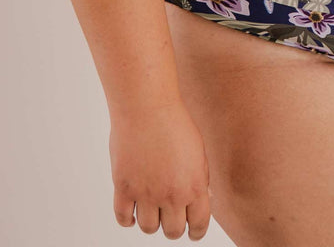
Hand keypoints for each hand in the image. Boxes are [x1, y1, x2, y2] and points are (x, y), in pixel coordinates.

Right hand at [109, 99, 212, 240]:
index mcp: (194, 186)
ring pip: (148, 228)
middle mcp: (171, 195)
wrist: (147, 107)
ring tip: (152, 210)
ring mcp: (146, 194)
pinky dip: (128, 218)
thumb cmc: (175, 122)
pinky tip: (132, 211)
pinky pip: (123, 218)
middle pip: (172, 231)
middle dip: (173, 227)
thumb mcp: (198, 151)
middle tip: (171, 218)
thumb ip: (200, 178)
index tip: (193, 233)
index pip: (198, 225)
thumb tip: (204, 198)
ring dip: (151, 221)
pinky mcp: (123, 188)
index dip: (196, 232)